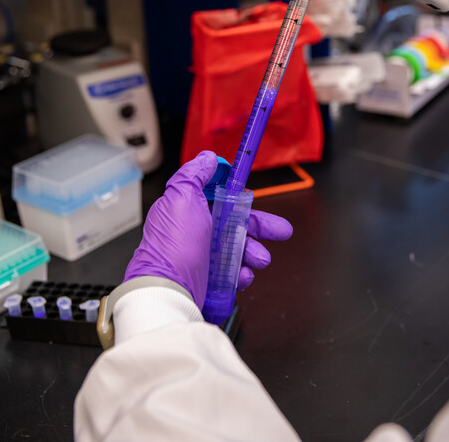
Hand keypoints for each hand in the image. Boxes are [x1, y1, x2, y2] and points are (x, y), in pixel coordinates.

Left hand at [123, 151, 293, 308]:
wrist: (169, 291)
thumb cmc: (173, 246)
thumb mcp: (181, 196)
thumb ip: (195, 174)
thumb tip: (208, 158)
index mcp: (190, 209)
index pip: (220, 197)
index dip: (239, 196)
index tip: (253, 195)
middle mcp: (197, 232)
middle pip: (236, 223)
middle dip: (260, 226)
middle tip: (280, 231)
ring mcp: (204, 256)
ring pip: (239, 248)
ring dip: (254, 252)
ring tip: (260, 259)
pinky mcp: (210, 279)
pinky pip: (234, 273)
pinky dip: (242, 273)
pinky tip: (242, 275)